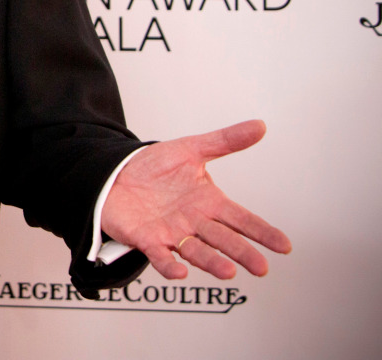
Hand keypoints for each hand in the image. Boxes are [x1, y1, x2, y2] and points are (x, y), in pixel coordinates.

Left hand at [100, 119, 291, 280]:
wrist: (113, 174)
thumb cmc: (153, 166)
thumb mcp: (190, 149)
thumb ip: (225, 141)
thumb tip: (259, 126)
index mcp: (208, 202)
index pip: (241, 218)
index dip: (262, 231)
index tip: (284, 246)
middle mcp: (194, 222)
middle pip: (223, 240)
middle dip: (242, 253)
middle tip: (261, 268)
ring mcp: (172, 233)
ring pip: (196, 251)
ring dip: (211, 262)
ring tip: (228, 272)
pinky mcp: (147, 239)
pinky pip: (160, 256)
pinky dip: (169, 265)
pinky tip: (180, 272)